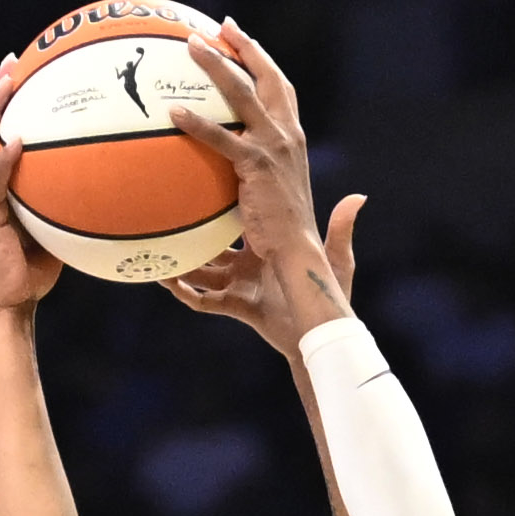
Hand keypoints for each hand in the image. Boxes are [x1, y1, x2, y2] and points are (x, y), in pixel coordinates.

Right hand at [0, 56, 62, 315]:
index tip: (21, 66)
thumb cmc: (36, 266)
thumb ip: (67, 194)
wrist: (14, 301)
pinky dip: (5, 161)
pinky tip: (18, 140)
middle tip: (13, 60)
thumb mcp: (55, 220)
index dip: (4, 97)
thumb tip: (106, 174)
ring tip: (7, 82)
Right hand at [161, 194, 364, 356]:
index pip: (243, 220)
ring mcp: (240, 287)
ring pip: (201, 271)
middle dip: (193, 226)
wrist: (320, 338)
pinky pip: (204, 301)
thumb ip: (340, 231)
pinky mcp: (237, 307)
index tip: (215, 177)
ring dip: (180, 260)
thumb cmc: (328, 301)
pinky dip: (184, 292)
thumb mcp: (335, 263)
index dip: (228, 201)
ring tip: (156, 242)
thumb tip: (358, 197)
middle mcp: (249, 267)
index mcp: (267, 250)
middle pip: (213, 242)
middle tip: (174, 197)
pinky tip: (164, 279)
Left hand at [169, 19, 330, 283]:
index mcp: (295, 140)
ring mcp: (273, 147)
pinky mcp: (256, 166)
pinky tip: (173, 112)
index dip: (263, 62)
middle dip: (246, 47)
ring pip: (242, 93)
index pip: (281, 90)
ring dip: (217, 64)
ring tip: (191, 45)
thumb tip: (294, 173)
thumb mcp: (282, 199)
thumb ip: (276, 177)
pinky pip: (221, 137)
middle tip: (221, 26)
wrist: (299, 256)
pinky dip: (197, 122)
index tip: (242, 40)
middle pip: (268, 78)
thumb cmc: (290, 238)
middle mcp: (288, 136)